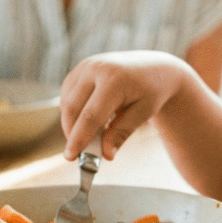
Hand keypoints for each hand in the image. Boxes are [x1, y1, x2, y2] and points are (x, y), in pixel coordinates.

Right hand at [60, 51, 192, 159]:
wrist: (154, 67)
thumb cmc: (152, 91)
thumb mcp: (143, 113)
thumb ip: (122, 132)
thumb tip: (106, 155)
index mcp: (114, 79)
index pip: (91, 115)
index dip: (79, 138)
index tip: (71, 157)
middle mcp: (96, 68)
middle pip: (73, 108)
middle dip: (72, 133)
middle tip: (80, 154)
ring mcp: (86, 65)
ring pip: (67, 102)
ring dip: (72, 123)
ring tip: (92, 135)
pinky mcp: (80, 68)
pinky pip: (68, 95)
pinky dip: (73, 112)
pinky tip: (89, 120)